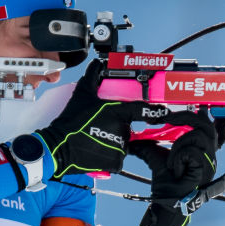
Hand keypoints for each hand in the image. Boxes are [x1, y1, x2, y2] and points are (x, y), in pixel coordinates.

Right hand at [36, 59, 171, 177]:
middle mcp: (122, 130)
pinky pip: (118, 158)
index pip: (143, 110)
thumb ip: (92, 77)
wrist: (58, 148)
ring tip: (94, 139)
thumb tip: (97, 64)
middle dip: (117, 127)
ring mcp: (120, 147)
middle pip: (128, 128)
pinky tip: (96, 150)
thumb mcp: (81, 94)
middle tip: (98, 127)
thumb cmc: (70, 121)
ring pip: (123, 144)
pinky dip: (109, 155)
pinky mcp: (116, 162)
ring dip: (113, 141)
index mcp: (118, 112)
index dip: (157, 111)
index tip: (166, 112)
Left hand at [130, 109, 218, 225]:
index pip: (210, 124)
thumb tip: (134, 140)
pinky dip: (178, 157)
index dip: (206, 112)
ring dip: (179, 144)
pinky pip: (192, 151)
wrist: (167, 204)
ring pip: (198, 135)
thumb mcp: (156, 159)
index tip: (197, 104)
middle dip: (185, 116)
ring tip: (172, 160)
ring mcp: (210, 161)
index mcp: (200, 149)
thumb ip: (149, 146)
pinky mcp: (206, 168)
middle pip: (205, 123)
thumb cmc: (166, 184)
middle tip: (169, 117)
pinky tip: (175, 169)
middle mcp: (209, 153)